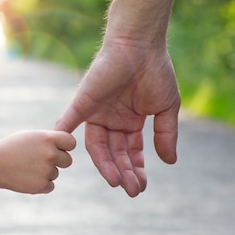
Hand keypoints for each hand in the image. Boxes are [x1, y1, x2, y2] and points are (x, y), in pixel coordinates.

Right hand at [0, 130, 75, 193]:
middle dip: (58, 161)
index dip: (65, 146)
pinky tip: (27, 177)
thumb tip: (68, 145)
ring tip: (27, 168)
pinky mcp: (41, 186)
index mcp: (48, 139)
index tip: (58, 148)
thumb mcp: (31, 136)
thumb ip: (50, 140)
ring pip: (55, 173)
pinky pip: (50, 186)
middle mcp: (50, 154)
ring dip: (45, 173)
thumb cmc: (12, 147)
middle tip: (41, 160)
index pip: (71, 143)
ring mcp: (46, 171)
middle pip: (67, 161)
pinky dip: (41, 184)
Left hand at [54, 37, 179, 196]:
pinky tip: (66, 152)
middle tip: (132, 190)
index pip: (130, 152)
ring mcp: (96, 113)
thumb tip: (170, 162)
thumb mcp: (166, 108)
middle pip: (114, 153)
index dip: (135, 170)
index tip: (140, 186)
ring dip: (105, 165)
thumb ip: (166, 135)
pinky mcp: (83, 102)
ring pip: (97, 146)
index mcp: (130, 122)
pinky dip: (64, 135)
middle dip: (123, 172)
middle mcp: (112, 121)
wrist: (141, 45)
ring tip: (115, 181)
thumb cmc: (156, 71)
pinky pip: (69, 121)